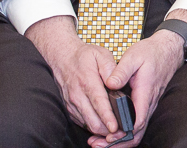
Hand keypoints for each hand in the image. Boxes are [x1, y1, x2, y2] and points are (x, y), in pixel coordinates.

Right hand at [25, 16, 118, 136]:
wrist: (63, 58)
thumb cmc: (84, 56)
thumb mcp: (101, 55)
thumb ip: (111, 69)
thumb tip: (116, 83)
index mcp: (87, 82)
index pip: (99, 104)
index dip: (107, 117)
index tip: (115, 127)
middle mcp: (78, 96)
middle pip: (93, 121)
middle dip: (107, 130)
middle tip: (123, 132)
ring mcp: (72, 104)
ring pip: (88, 125)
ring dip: (101, 130)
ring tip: (116, 131)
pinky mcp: (70, 109)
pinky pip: (82, 122)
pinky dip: (93, 126)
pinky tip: (104, 124)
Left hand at [87, 10, 186, 147]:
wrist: (167, 50)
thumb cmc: (151, 53)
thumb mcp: (134, 56)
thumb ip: (121, 70)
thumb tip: (110, 84)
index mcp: (145, 93)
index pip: (138, 121)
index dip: (124, 133)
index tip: (109, 136)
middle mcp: (148, 103)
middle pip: (137, 133)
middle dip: (118, 143)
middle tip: (99, 144)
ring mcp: (148, 105)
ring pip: (137, 131)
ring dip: (120, 140)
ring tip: (100, 142)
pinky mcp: (145, 105)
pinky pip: (137, 124)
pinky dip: (124, 133)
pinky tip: (110, 132)